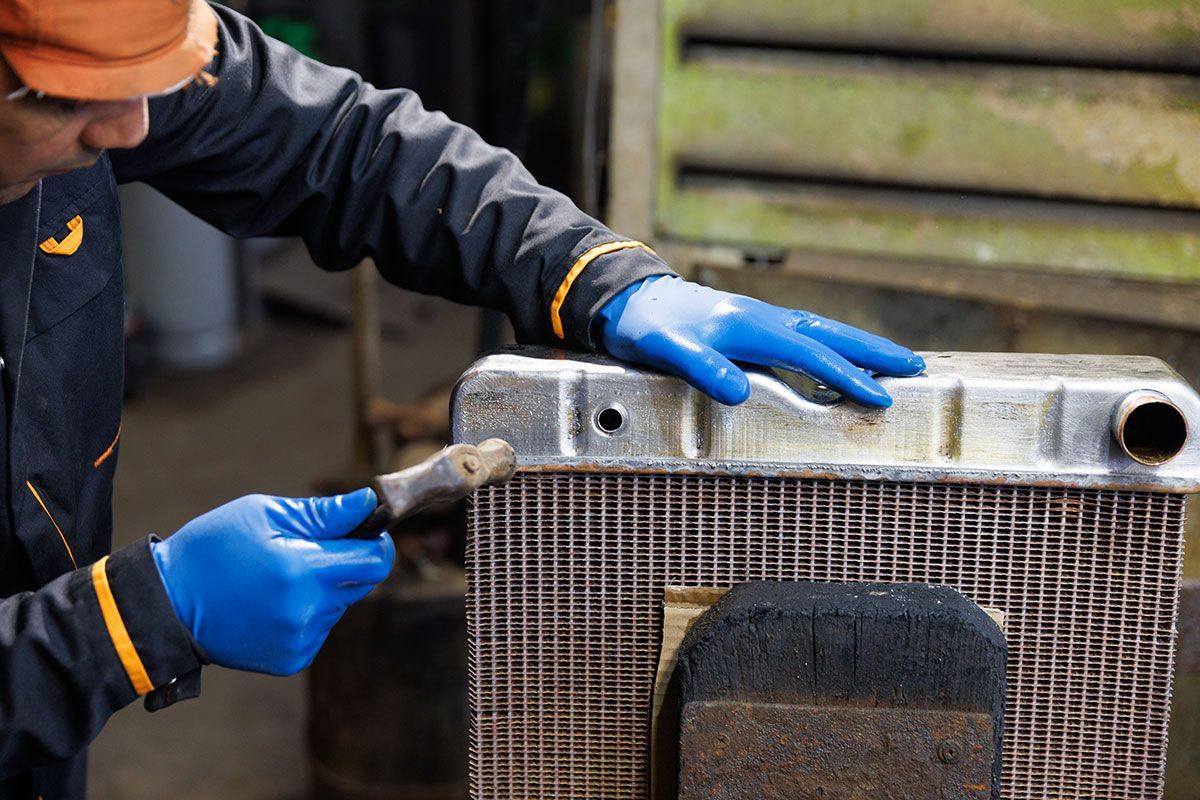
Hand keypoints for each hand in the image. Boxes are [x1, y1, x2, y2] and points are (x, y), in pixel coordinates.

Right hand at [150, 489, 394, 675]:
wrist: (166, 606)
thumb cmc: (212, 549)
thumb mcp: (263, 515)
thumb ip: (323, 514)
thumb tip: (370, 504)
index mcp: (301, 570)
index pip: (375, 561)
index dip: (376, 543)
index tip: (363, 533)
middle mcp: (306, 611)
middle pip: (362, 584)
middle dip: (345, 564)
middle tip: (306, 552)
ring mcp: (300, 640)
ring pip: (339, 606)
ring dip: (322, 590)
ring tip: (277, 579)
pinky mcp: (292, 660)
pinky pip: (319, 629)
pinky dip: (306, 614)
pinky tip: (271, 605)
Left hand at [597, 275, 924, 406]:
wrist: (627, 300)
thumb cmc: (647, 328)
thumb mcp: (667, 350)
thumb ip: (702, 368)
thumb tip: (738, 394)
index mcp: (749, 325)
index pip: (810, 355)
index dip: (846, 376)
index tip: (880, 398)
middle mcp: (762, 318)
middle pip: (830, 333)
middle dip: (874, 351)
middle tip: (916, 367)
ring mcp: (758, 320)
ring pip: (821, 332)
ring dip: (858, 347)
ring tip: (893, 363)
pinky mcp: (750, 326)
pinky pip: (803, 337)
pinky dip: (830, 348)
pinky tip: (836, 363)